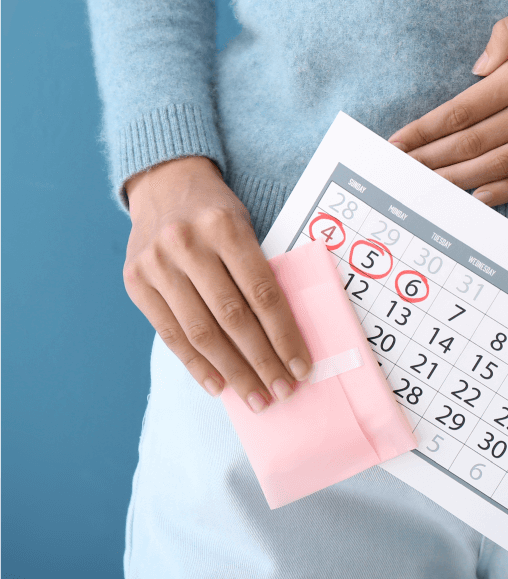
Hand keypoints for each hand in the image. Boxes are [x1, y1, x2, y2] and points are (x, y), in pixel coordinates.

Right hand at [124, 156, 312, 412]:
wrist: (164, 182)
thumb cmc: (216, 211)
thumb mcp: (244, 224)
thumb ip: (259, 270)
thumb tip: (284, 335)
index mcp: (226, 227)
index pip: (262, 293)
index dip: (284, 334)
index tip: (301, 366)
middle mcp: (188, 245)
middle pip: (233, 318)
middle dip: (261, 361)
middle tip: (281, 391)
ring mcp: (157, 264)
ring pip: (200, 332)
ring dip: (232, 371)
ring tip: (255, 396)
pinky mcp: (135, 281)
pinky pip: (169, 333)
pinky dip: (196, 364)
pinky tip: (218, 385)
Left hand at [388, 0, 507, 207]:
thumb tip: (478, 69)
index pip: (463, 109)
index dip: (426, 130)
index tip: (397, 144)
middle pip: (474, 143)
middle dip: (431, 161)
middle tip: (397, 176)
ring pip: (501, 166)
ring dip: (458, 181)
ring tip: (426, 192)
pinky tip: (481, 200)